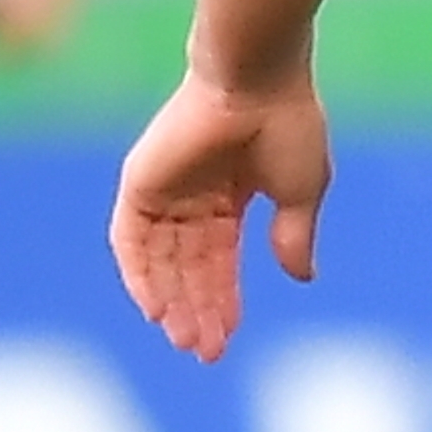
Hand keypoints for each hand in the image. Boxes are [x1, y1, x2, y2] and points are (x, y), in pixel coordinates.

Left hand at [111, 67, 330, 362]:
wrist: (255, 80)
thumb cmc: (287, 126)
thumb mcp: (299, 191)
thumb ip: (293, 235)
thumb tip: (302, 279)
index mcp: (231, 194)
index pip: (219, 259)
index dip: (223, 298)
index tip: (228, 338)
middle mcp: (192, 196)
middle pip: (189, 267)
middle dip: (198, 309)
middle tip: (206, 352)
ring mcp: (163, 191)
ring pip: (160, 262)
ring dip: (171, 301)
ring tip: (186, 339)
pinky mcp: (139, 184)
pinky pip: (130, 242)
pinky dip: (140, 276)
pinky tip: (155, 309)